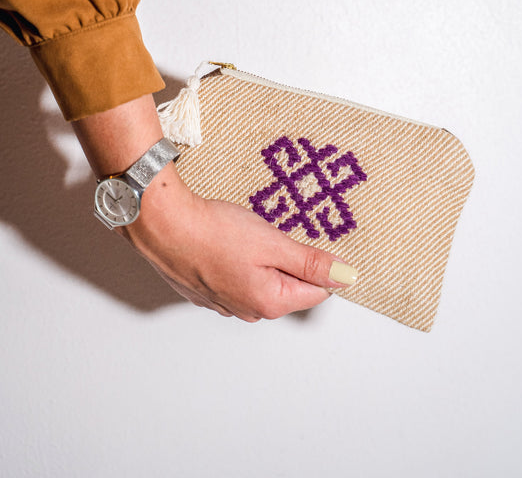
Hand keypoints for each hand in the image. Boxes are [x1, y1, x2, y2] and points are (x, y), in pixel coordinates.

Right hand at [73, 94, 357, 320]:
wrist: (162, 224)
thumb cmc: (213, 232)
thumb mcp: (272, 242)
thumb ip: (311, 261)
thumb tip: (346, 276)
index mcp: (269, 302)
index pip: (317, 290)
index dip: (319, 263)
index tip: (307, 240)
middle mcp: (247, 311)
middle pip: (288, 286)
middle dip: (288, 259)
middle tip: (272, 232)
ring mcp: (223, 303)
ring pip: (260, 280)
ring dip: (261, 258)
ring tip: (246, 232)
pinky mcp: (205, 290)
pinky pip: (235, 277)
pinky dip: (237, 259)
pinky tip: (226, 240)